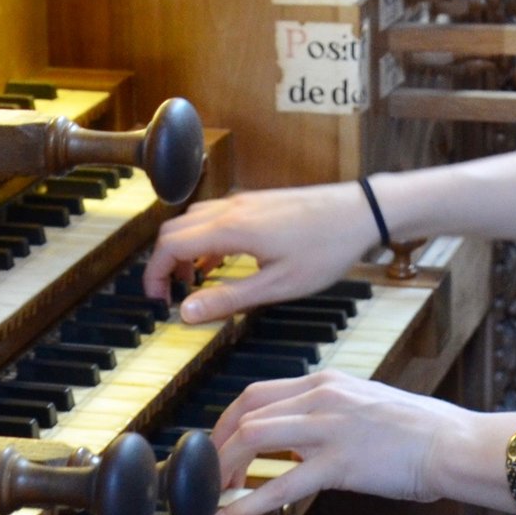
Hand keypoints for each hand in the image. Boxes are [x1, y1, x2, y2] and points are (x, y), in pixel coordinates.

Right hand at [143, 183, 378, 321]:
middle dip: (163, 262)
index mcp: (231, 228)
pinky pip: (215, 215)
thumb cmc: (325, 249)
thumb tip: (185, 313)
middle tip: (170, 296)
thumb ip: (229, 299)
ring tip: (195, 283)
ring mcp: (245, 201)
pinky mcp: (258, 201)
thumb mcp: (277, 286)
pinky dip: (203, 238)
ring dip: (183, 249)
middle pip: (174, 229)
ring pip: (193, 219)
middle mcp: (232, 208)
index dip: (154, 274)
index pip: (170, 245)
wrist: (361, 212)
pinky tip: (220, 262)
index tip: (157, 301)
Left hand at [212, 369, 489, 514]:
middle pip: (245, 411)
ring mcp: (330, 427)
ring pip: (253, 437)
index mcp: (328, 382)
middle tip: (206, 478)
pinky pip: (281, 483)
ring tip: (213, 497)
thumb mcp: (367, 406)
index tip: (217, 449)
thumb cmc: (421, 433)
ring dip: (223, 470)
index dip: (227, 423)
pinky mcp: (340, 463)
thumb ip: (330, 417)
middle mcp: (323, 396)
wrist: (455, 444)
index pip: (257, 392)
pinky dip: (248, 503)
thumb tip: (299, 444)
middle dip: (215, 446)